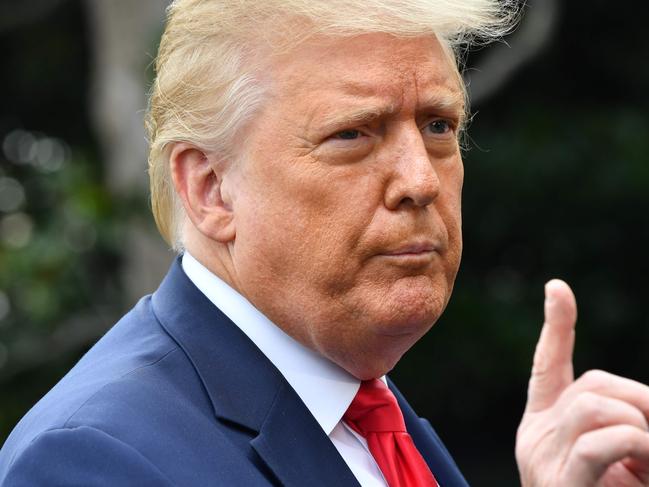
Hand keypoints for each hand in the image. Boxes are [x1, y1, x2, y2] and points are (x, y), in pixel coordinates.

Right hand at [516, 279, 648, 485]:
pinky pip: (601, 441)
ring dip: (643, 427)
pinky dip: (634, 445)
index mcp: (549, 430)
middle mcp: (538, 440)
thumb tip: (638, 412)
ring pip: (597, 406)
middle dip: (642, 404)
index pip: (549, 367)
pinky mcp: (559, 485)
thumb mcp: (625, 465)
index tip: (558, 288)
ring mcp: (544, 462)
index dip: (557, 326)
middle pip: (594, 386)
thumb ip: (623, 427)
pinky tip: (639, 474)